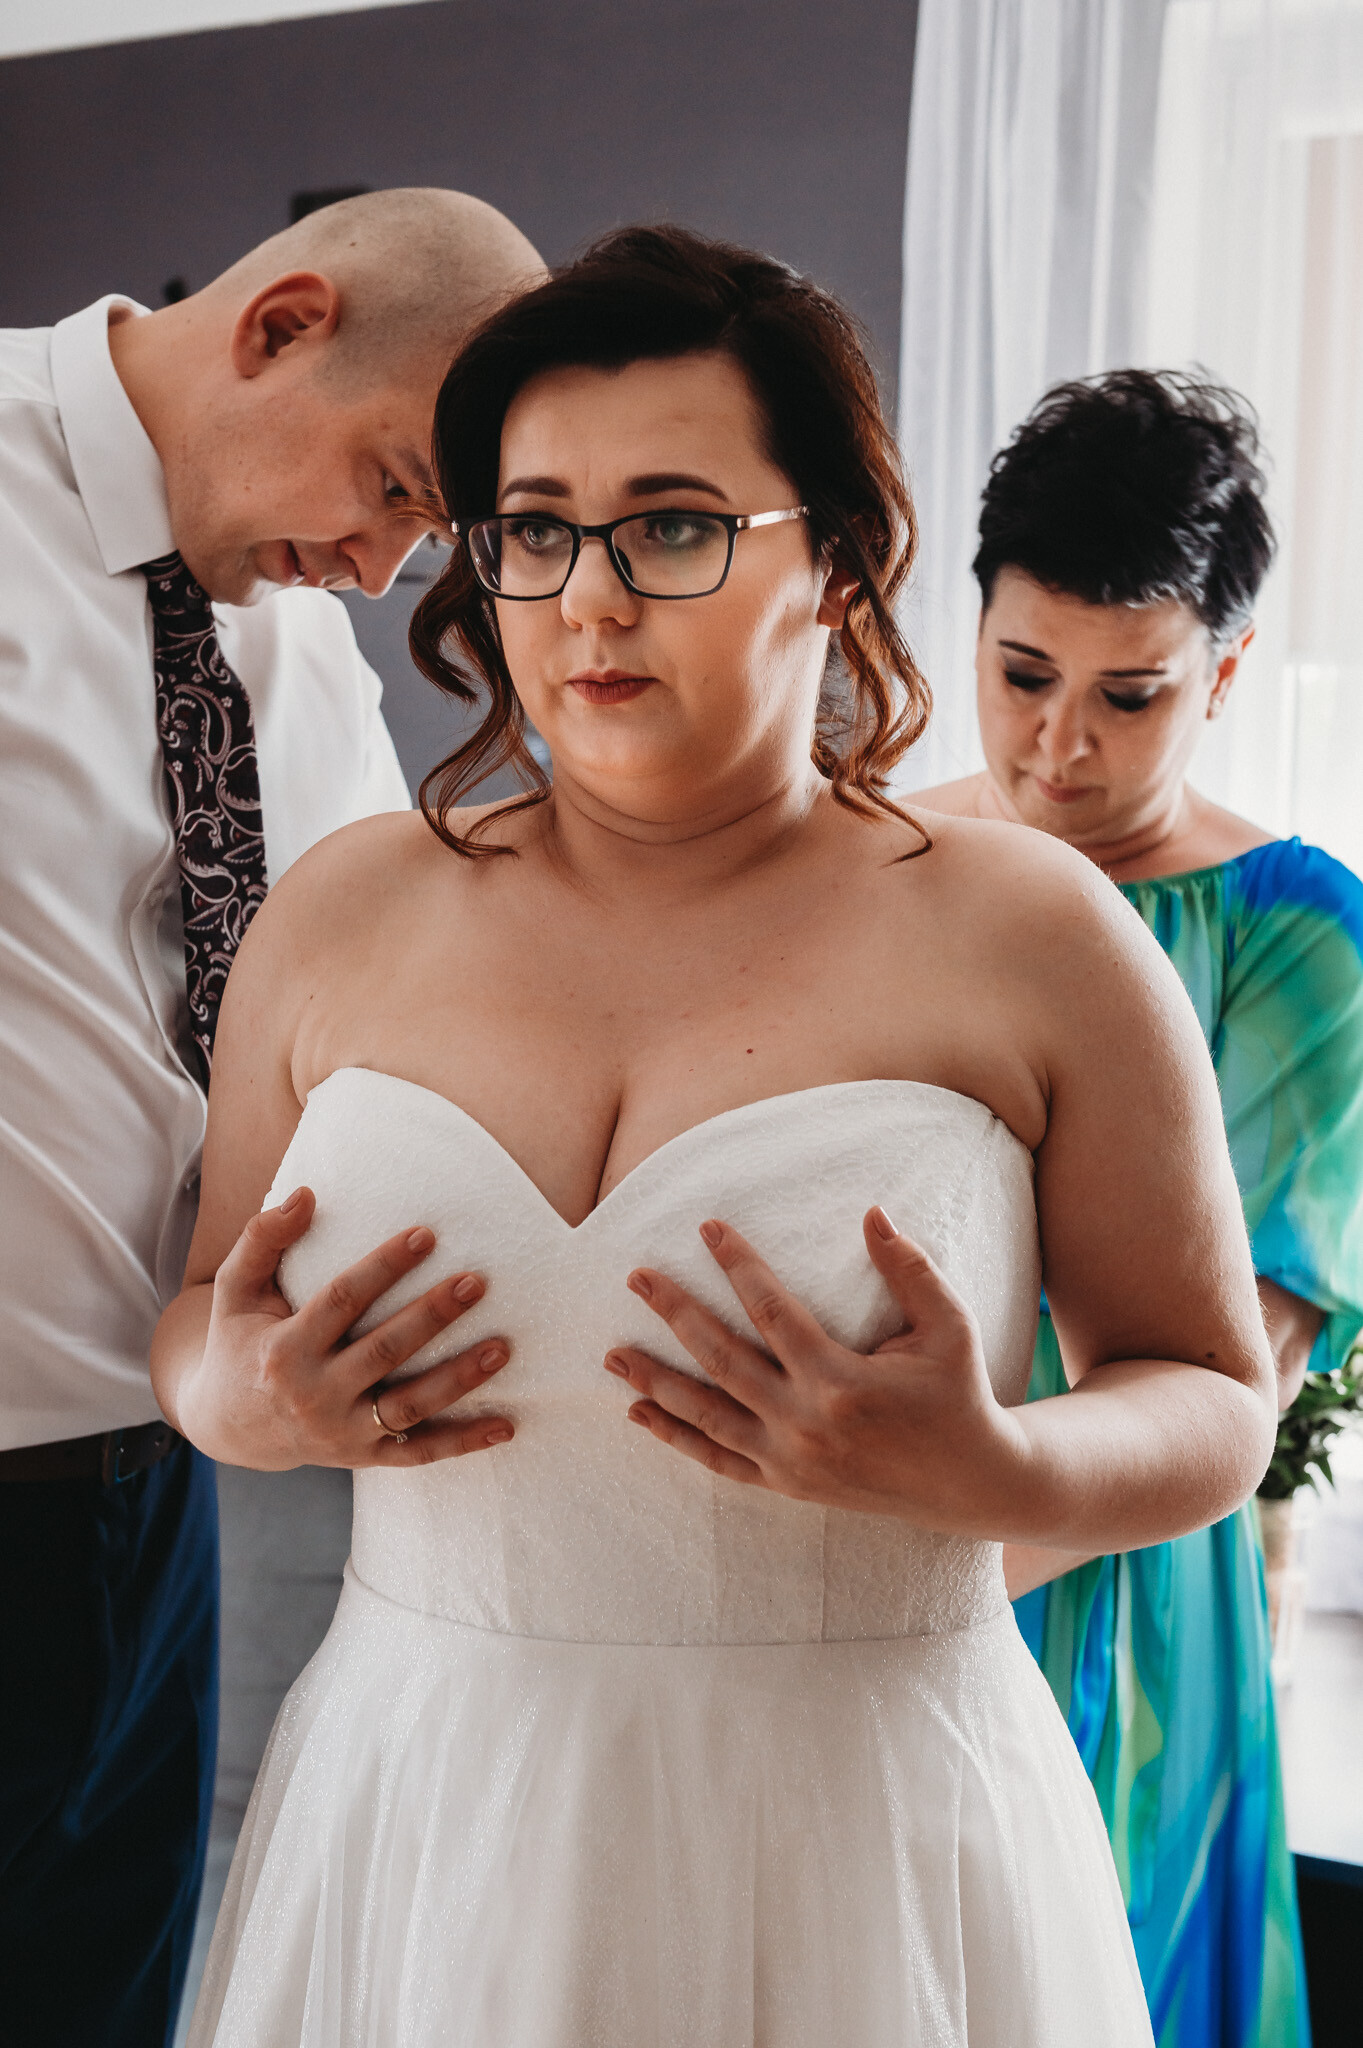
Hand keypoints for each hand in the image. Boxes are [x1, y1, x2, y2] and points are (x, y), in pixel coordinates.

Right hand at [175, 1186, 513, 1469]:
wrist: (230, 1426)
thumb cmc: (240, 1342)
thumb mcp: (234, 1291)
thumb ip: (262, 1239)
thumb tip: (305, 1195)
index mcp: (284, 1350)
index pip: (342, 1301)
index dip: (384, 1266)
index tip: (426, 1234)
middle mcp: (314, 1395)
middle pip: (384, 1352)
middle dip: (432, 1316)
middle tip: (476, 1281)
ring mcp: (343, 1432)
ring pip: (410, 1406)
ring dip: (459, 1378)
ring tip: (502, 1347)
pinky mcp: (366, 1456)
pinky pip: (420, 1453)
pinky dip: (463, 1443)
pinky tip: (506, 1425)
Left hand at [602, 1207, 1029, 1532]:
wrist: (969, 1483)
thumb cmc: (959, 1394)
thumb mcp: (949, 1327)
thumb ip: (909, 1270)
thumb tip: (871, 1212)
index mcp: (841, 1380)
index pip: (771, 1310)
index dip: (737, 1264)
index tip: (706, 1227)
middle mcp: (805, 1423)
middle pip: (722, 1358)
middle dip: (675, 1314)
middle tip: (635, 1276)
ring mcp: (790, 1460)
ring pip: (706, 1415)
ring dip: (655, 1380)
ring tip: (611, 1350)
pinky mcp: (786, 1484)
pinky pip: (717, 1459)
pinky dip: (674, 1437)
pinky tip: (637, 1412)